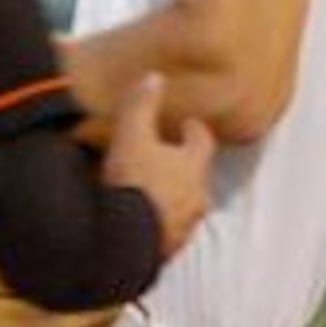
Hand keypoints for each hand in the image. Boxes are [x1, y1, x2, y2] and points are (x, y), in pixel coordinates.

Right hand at [103, 72, 214, 259]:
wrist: (122, 240)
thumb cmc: (134, 185)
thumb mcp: (132, 135)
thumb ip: (141, 105)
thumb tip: (153, 78)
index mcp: (192, 166)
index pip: (203, 141)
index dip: (194, 130)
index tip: (187, 125)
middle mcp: (195, 197)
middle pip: (195, 176)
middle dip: (182, 166)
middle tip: (165, 156)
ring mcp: (183, 226)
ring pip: (182, 206)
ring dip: (170, 197)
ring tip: (147, 190)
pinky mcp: (166, 248)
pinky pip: (165, 230)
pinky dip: (155, 221)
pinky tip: (136, 218)